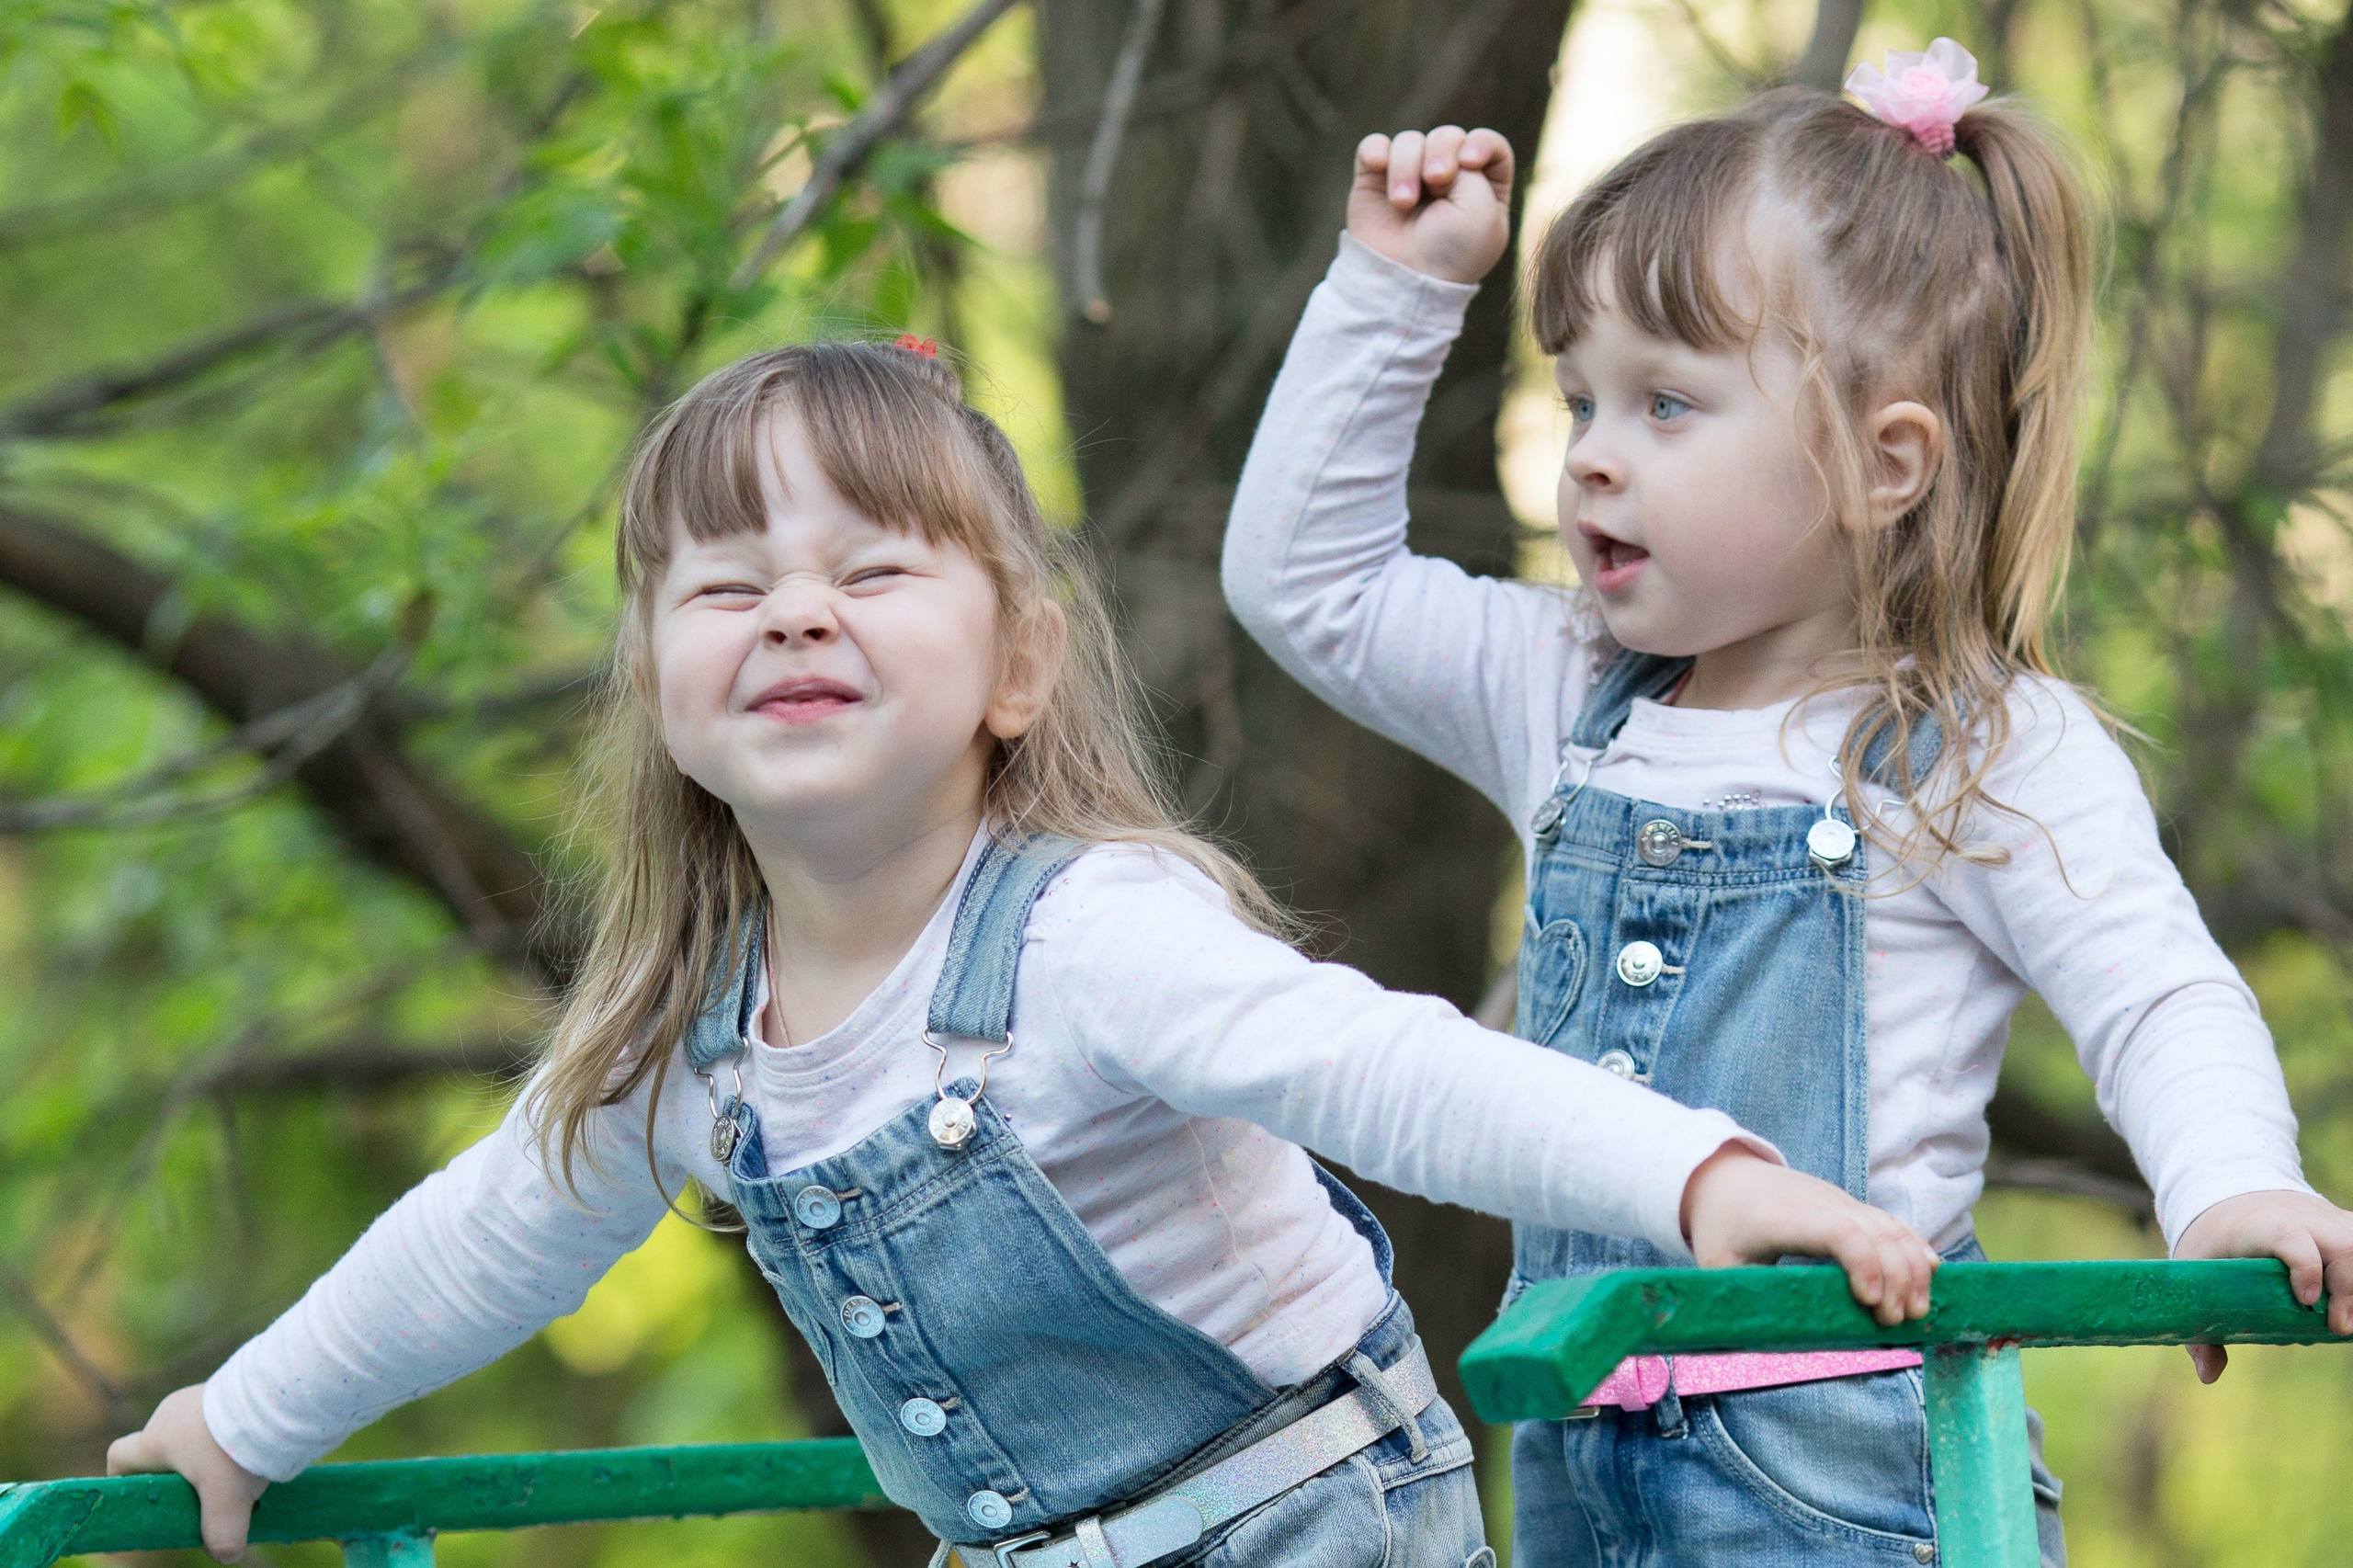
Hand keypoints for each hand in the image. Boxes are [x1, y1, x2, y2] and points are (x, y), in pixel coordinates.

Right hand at [108, 1384, 268, 1562]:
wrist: (278, 1397)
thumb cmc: (237, 1449)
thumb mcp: (228, 1501)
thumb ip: (221, 1534)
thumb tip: (226, 1556)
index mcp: (156, 1439)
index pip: (120, 1457)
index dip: (123, 1479)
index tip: (143, 1499)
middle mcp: (171, 1412)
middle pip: (161, 1448)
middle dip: (177, 1473)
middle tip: (201, 1495)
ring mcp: (200, 1395)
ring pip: (193, 1432)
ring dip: (208, 1453)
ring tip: (235, 1474)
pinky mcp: (228, 1388)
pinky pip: (218, 1417)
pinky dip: (228, 1435)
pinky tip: (252, 1449)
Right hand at [1348, 126, 1514, 284]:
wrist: (1404, 279)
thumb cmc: (1451, 252)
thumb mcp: (1483, 210)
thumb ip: (1468, 164)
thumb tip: (1428, 150)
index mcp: (1483, 188)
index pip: (1487, 142)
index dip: (1480, 142)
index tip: (1469, 161)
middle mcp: (1448, 179)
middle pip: (1447, 136)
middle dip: (1441, 154)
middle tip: (1436, 183)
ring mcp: (1410, 178)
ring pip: (1410, 141)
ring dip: (1407, 166)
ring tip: (1403, 203)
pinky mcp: (1375, 181)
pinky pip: (1374, 145)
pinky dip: (1376, 151)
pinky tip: (1379, 167)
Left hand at [1680, 1144, 1938, 1325]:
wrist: (1723, 1176)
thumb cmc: (1720, 1227)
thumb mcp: (1717, 1266)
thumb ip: (1736, 1303)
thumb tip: (1754, 1350)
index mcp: (1785, 1219)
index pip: (1838, 1231)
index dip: (1863, 1263)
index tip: (1869, 1302)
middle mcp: (1821, 1205)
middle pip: (1876, 1233)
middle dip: (1896, 1279)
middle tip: (1894, 1322)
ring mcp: (1840, 1202)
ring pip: (1892, 1228)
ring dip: (1912, 1268)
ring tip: (1916, 1312)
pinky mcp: (1851, 1206)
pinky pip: (1893, 1223)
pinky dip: (1915, 1246)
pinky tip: (1930, 1274)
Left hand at [2172, 1188, 2352, 1381]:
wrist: (2231, 1195)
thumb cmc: (2213, 1240)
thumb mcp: (2193, 1271)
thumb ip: (2199, 1327)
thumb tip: (2209, 1375)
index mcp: (2260, 1226)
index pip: (2289, 1237)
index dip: (2303, 1265)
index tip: (2306, 1301)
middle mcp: (2301, 1218)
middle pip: (2339, 1245)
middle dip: (2347, 1287)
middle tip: (2338, 1327)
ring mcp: (2327, 1221)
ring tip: (2348, 1322)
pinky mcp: (2344, 1227)